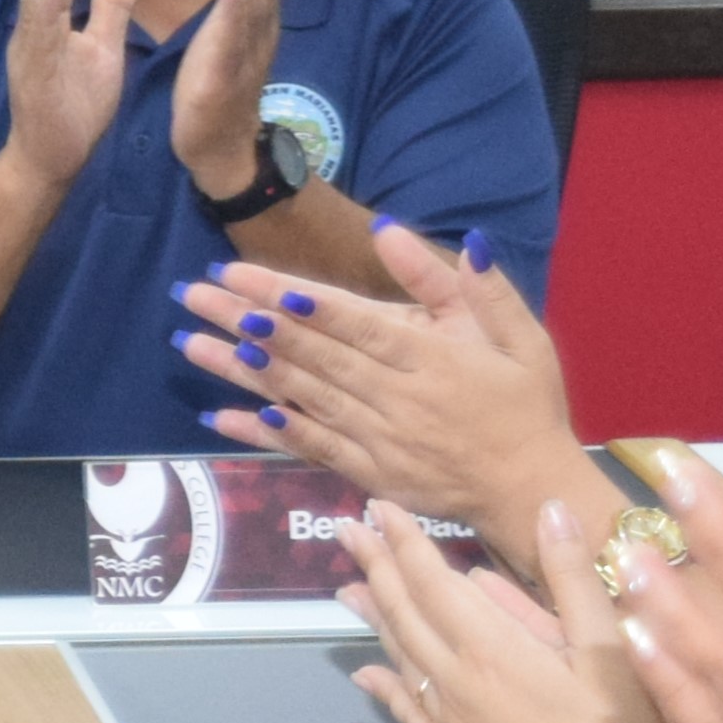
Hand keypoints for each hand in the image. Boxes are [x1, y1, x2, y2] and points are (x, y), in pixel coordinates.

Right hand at [0, 0, 137, 196]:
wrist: (51, 159)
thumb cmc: (74, 105)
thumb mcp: (102, 48)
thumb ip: (110, 8)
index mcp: (51, 27)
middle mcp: (35, 35)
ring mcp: (32, 56)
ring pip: (36, 11)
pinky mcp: (34, 79)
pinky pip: (39, 44)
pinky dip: (41, 17)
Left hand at [170, 0, 288, 188]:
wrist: (219, 148)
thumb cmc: (216, 89)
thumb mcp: (223, 38)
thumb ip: (229, 3)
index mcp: (257, 23)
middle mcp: (261, 33)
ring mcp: (247, 55)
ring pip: (253, 3)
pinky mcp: (227, 77)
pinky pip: (236, 41)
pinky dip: (237, 12)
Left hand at [179, 223, 582, 533]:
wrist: (531, 488)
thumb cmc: (526, 404)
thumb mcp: (517, 335)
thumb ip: (465, 285)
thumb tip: (400, 234)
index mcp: (432, 359)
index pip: (352, 324)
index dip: (296, 301)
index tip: (245, 276)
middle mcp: (397, 399)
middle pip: (313, 355)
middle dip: (248, 321)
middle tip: (196, 293)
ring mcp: (378, 439)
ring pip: (300, 397)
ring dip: (242, 370)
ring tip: (192, 342)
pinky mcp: (367, 472)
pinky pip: (309, 447)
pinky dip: (266, 432)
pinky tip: (223, 415)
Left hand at [340, 491, 668, 722]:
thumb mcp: (609, 647)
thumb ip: (573, 577)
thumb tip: (550, 509)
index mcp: (489, 645)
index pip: (432, 580)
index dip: (404, 542)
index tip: (378, 509)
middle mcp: (455, 678)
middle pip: (404, 613)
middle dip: (376, 566)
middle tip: (346, 531)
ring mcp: (449, 720)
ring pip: (399, 658)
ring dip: (373, 619)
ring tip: (347, 589)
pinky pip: (408, 713)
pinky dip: (384, 688)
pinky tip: (367, 678)